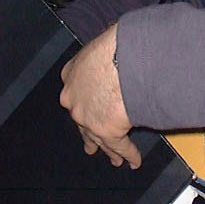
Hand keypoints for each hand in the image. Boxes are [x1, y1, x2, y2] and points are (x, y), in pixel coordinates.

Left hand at [60, 23, 140, 168]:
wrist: (120, 61)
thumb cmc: (114, 45)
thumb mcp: (102, 42)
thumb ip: (105, 51)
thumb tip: (120, 44)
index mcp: (71, 74)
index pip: (73, 89)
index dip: (81, 98)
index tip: (85, 103)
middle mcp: (74, 99)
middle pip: (82, 119)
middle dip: (88, 132)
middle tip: (91, 145)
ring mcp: (87, 118)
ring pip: (98, 138)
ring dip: (108, 150)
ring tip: (113, 159)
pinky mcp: (107, 132)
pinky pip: (120, 146)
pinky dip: (129, 154)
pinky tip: (133, 162)